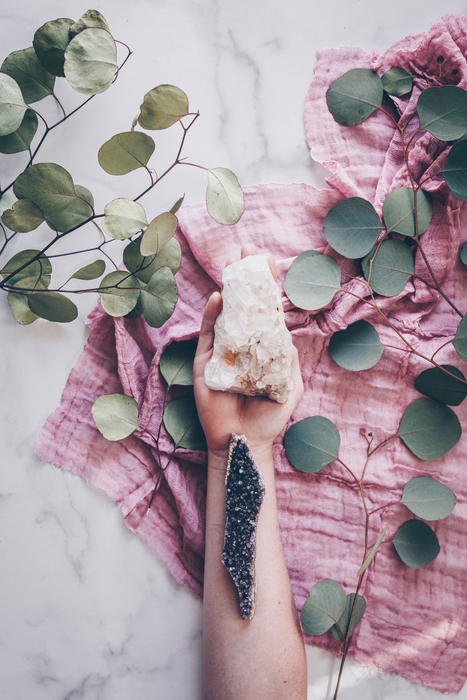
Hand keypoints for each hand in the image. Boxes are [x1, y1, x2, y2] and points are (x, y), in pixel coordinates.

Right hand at [193, 244, 303, 457]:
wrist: (243, 441)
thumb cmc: (269, 417)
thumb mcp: (289, 388)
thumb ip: (289, 361)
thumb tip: (286, 335)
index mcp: (263, 347)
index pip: (265, 310)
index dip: (266, 286)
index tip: (267, 261)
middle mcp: (242, 343)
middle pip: (243, 303)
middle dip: (245, 277)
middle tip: (246, 250)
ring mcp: (223, 350)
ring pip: (225, 312)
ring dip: (228, 287)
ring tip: (232, 263)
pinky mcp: (206, 361)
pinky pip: (209, 333)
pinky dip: (213, 314)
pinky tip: (219, 296)